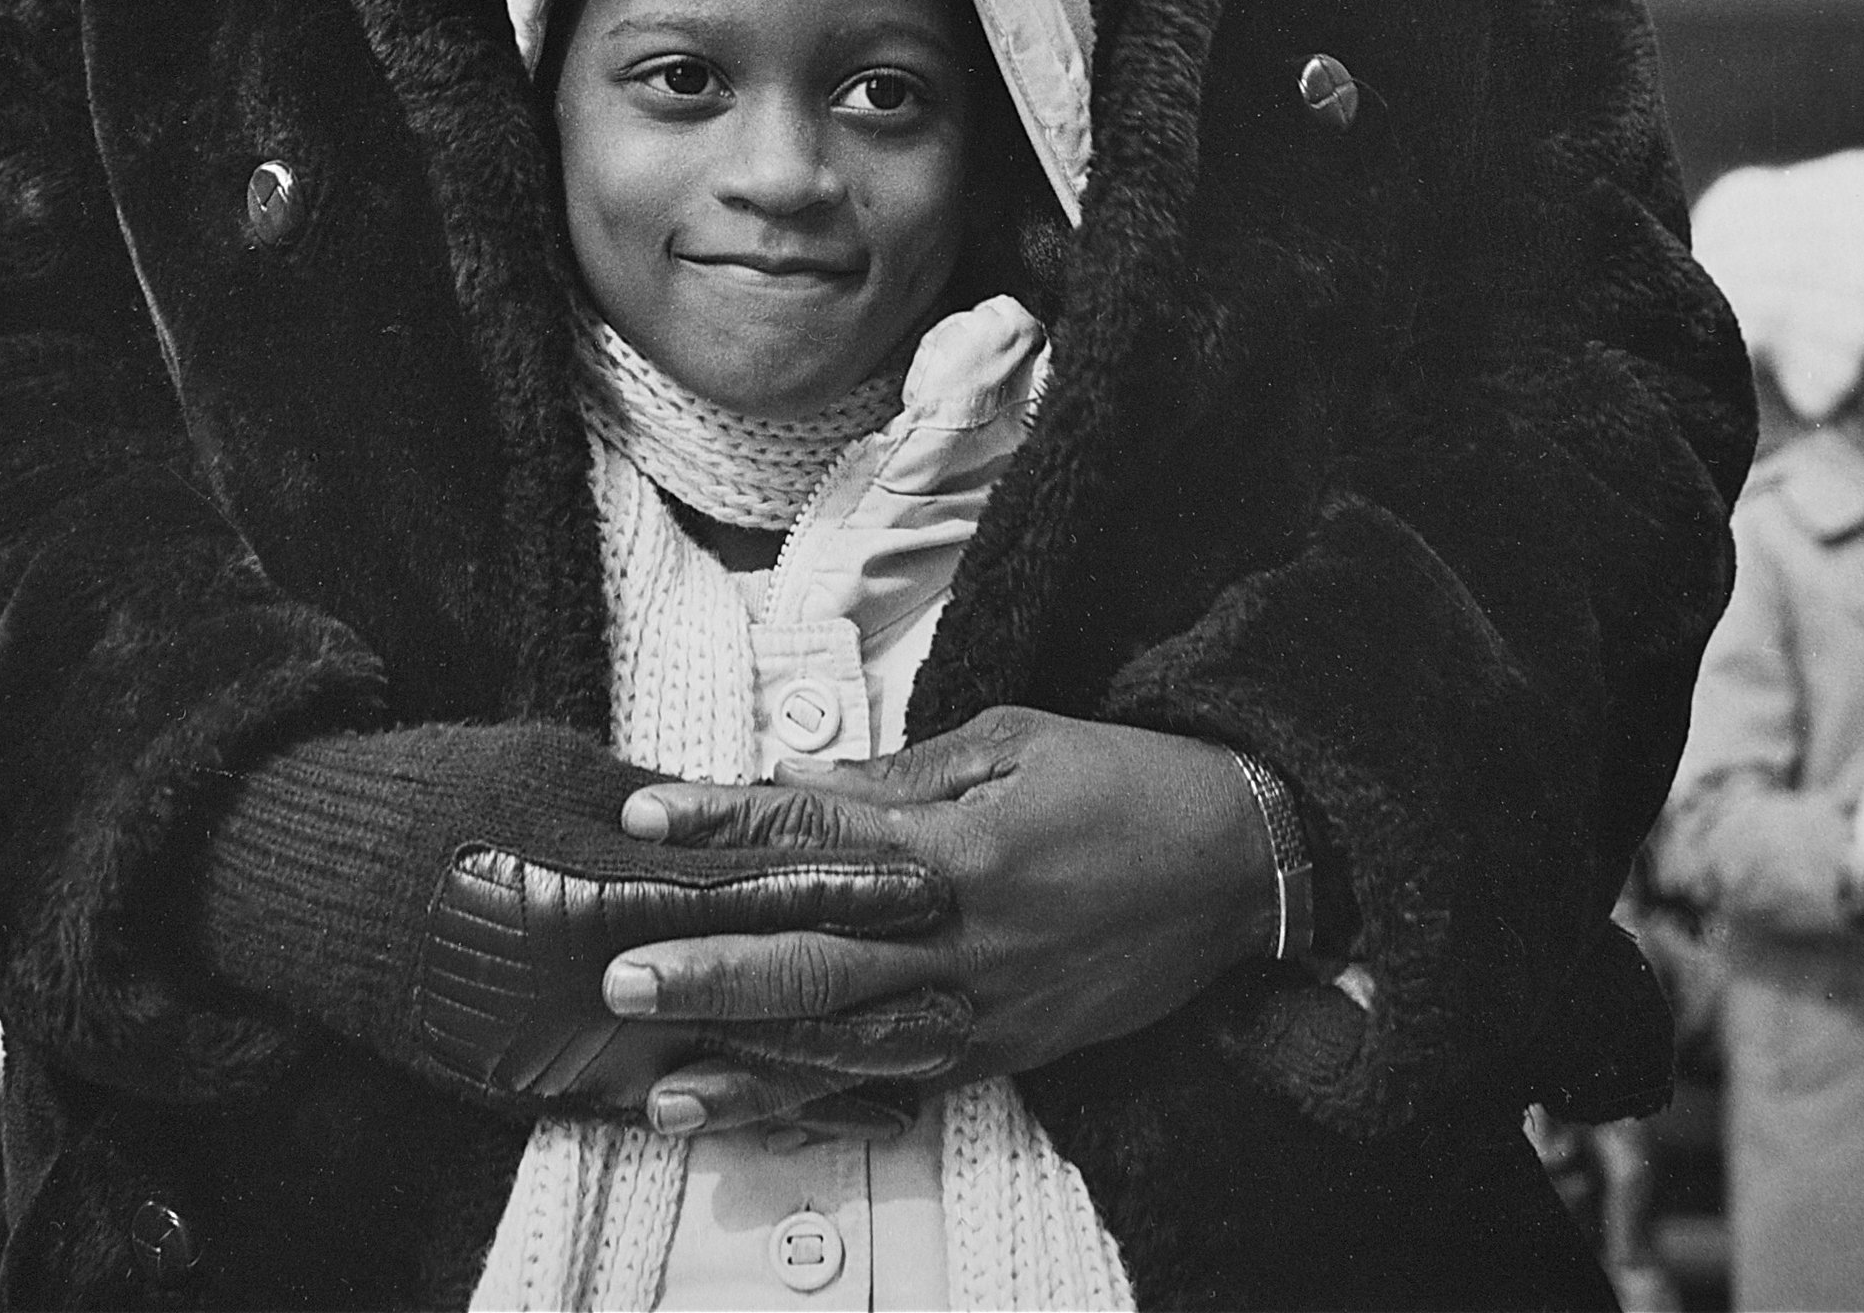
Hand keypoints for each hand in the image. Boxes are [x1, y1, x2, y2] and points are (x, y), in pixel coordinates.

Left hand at [609, 708, 1277, 1133]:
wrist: (1241, 864)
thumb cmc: (1126, 782)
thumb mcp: (1012, 741)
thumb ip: (899, 778)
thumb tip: (798, 784)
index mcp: (964, 850)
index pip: (816, 838)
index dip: (723, 826)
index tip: (646, 820)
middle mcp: (968, 945)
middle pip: (816, 966)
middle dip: (711, 975)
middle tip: (623, 979)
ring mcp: (988, 1013)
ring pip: (849, 1052)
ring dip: (752, 1071)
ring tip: (664, 1087)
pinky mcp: (1009, 1053)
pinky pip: (903, 1089)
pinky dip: (829, 1110)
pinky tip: (767, 1123)